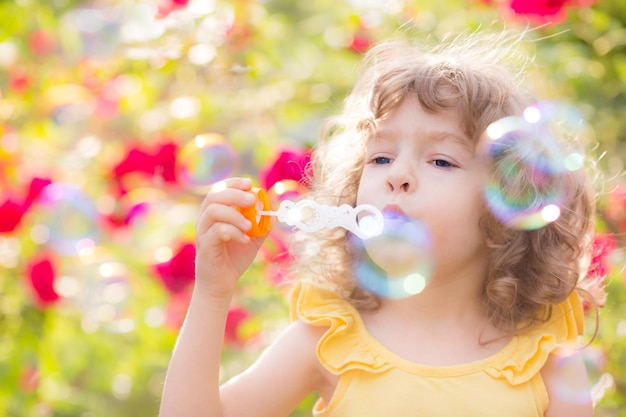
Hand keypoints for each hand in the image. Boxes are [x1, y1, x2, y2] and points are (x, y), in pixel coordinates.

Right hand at [194, 177, 266, 300]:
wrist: (222, 283)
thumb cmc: (234, 258)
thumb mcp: (253, 238)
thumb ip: (261, 225)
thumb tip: (272, 211)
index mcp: (216, 213)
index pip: (219, 189)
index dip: (233, 183)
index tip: (249, 184)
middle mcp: (206, 220)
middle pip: (214, 196)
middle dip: (234, 194)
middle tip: (251, 201)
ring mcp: (203, 232)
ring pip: (213, 211)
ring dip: (234, 215)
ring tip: (249, 226)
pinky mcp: (205, 246)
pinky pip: (216, 231)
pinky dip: (233, 232)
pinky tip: (244, 240)